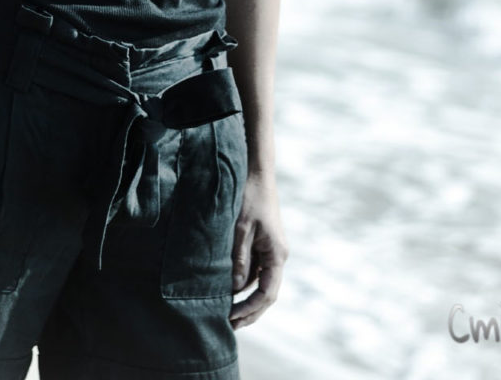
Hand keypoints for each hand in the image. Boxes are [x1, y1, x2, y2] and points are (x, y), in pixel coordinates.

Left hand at [229, 170, 287, 328]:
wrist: (257, 173)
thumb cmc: (250, 198)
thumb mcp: (241, 229)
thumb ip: (239, 259)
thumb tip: (234, 289)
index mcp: (277, 254)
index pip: (267, 293)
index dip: (251, 309)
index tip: (232, 318)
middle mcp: (277, 256)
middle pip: (265, 293)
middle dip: (249, 311)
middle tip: (229, 326)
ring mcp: (270, 250)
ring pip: (258, 282)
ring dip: (243, 296)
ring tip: (223, 310)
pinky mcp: (262, 244)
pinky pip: (253, 269)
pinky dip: (241, 281)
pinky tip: (227, 288)